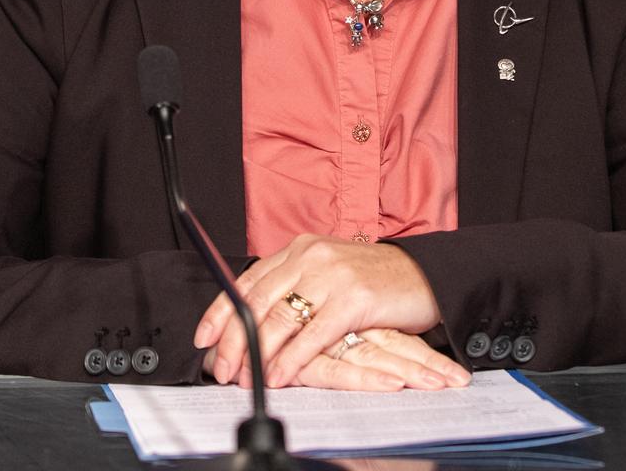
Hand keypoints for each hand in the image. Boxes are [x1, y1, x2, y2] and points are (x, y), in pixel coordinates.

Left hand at [194, 234, 442, 387]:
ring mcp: (332, 276)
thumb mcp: (326, 275)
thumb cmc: (372, 281)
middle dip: (233, 340)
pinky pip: (313, 334)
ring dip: (257, 353)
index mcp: (301, 250)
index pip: (249, 279)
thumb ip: (294, 289)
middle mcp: (311, 257)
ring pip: (280, 318)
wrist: (422, 276)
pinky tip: (280, 375)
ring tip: (245, 377)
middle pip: (257, 301)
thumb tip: (255, 323)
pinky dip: (291, 358)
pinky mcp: (353, 299)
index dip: (221, 310)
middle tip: (222, 369)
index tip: (203, 338)